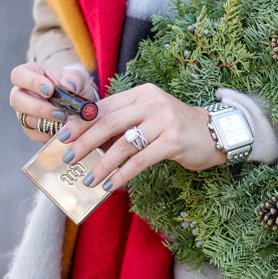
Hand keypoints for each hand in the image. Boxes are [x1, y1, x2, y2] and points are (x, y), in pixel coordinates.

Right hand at [9, 62, 97, 142]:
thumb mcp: (78, 79)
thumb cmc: (74, 87)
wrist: (79, 106)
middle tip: (60, 112)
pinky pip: (35, 133)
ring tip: (65, 120)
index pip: (19, 75)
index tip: (50, 90)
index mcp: (30, 73)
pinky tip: (62, 129)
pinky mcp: (30, 128)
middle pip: (17, 100)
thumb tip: (68, 85)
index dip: (32, 82)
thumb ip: (75, 79)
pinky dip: (50, 133)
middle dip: (39, 108)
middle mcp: (22, 92)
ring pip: (26, 119)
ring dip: (47, 122)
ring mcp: (24, 111)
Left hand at [57, 83, 227, 191]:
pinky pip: (141, 160)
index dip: (81, 122)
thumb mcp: (149, 118)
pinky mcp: (174, 141)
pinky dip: (123, 173)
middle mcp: (153, 102)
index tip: (63, 137)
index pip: (105, 106)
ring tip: (88, 178)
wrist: (214, 134)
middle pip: (110, 122)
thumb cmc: (176, 128)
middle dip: (85, 142)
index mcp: (142, 93)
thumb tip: (88, 140)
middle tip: (68, 158)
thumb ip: (124, 123)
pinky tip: (111, 185)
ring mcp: (165, 120)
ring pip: (124, 143)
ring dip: (102, 164)